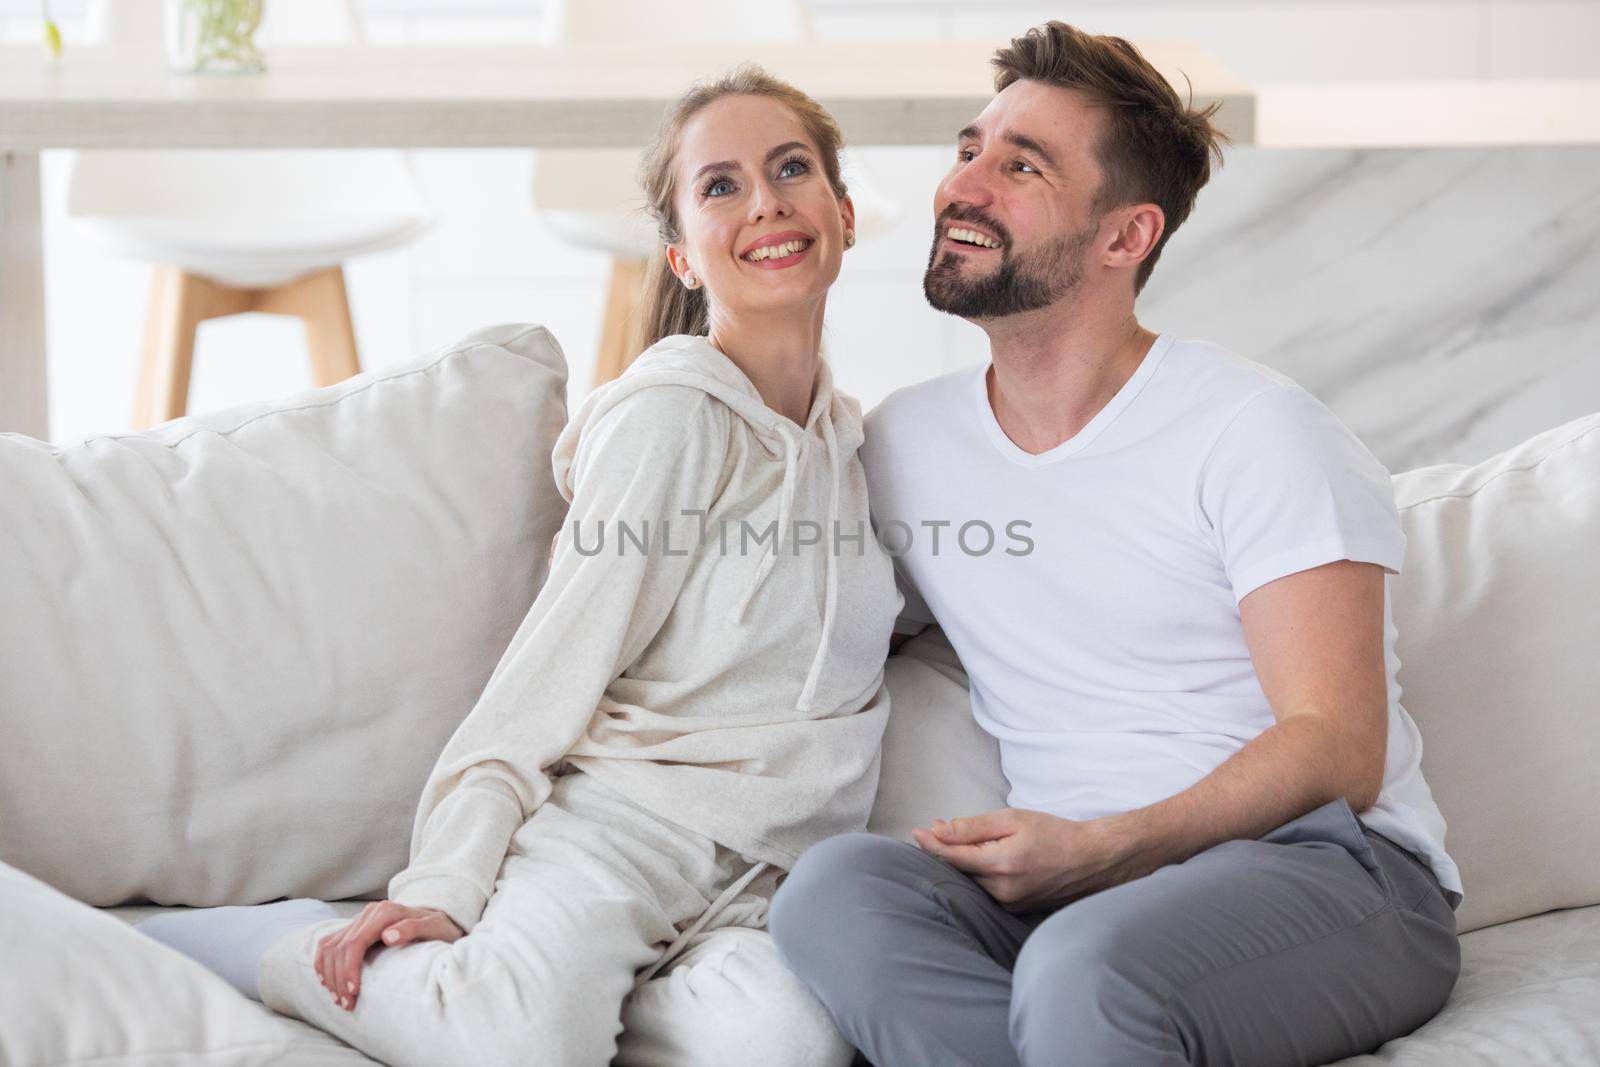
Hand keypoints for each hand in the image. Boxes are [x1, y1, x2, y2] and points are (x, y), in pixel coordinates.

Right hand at [315, 900, 462, 1010]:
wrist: (440, 920)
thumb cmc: (440, 928)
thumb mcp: (435, 928)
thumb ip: (414, 928)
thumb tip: (388, 936)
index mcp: (385, 912)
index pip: (355, 943)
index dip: (350, 970)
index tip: (354, 993)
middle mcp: (369, 913)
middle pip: (340, 948)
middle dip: (339, 979)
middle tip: (346, 1004)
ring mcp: (361, 919)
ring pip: (331, 947)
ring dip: (329, 975)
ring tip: (338, 999)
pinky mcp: (355, 928)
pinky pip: (329, 943)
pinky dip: (324, 963)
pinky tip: (327, 981)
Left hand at [911, 809, 1132, 911]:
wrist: (1091, 860)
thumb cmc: (1055, 834)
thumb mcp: (1014, 819)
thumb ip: (975, 826)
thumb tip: (942, 830)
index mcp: (1000, 864)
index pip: (952, 857)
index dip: (931, 844)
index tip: (916, 831)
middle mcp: (1001, 890)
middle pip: (959, 871)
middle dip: (945, 849)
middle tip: (936, 827)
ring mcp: (1009, 903)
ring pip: (972, 882)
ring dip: (962, 862)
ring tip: (959, 839)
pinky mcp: (1016, 909)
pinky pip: (987, 890)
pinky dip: (979, 874)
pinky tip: (982, 858)